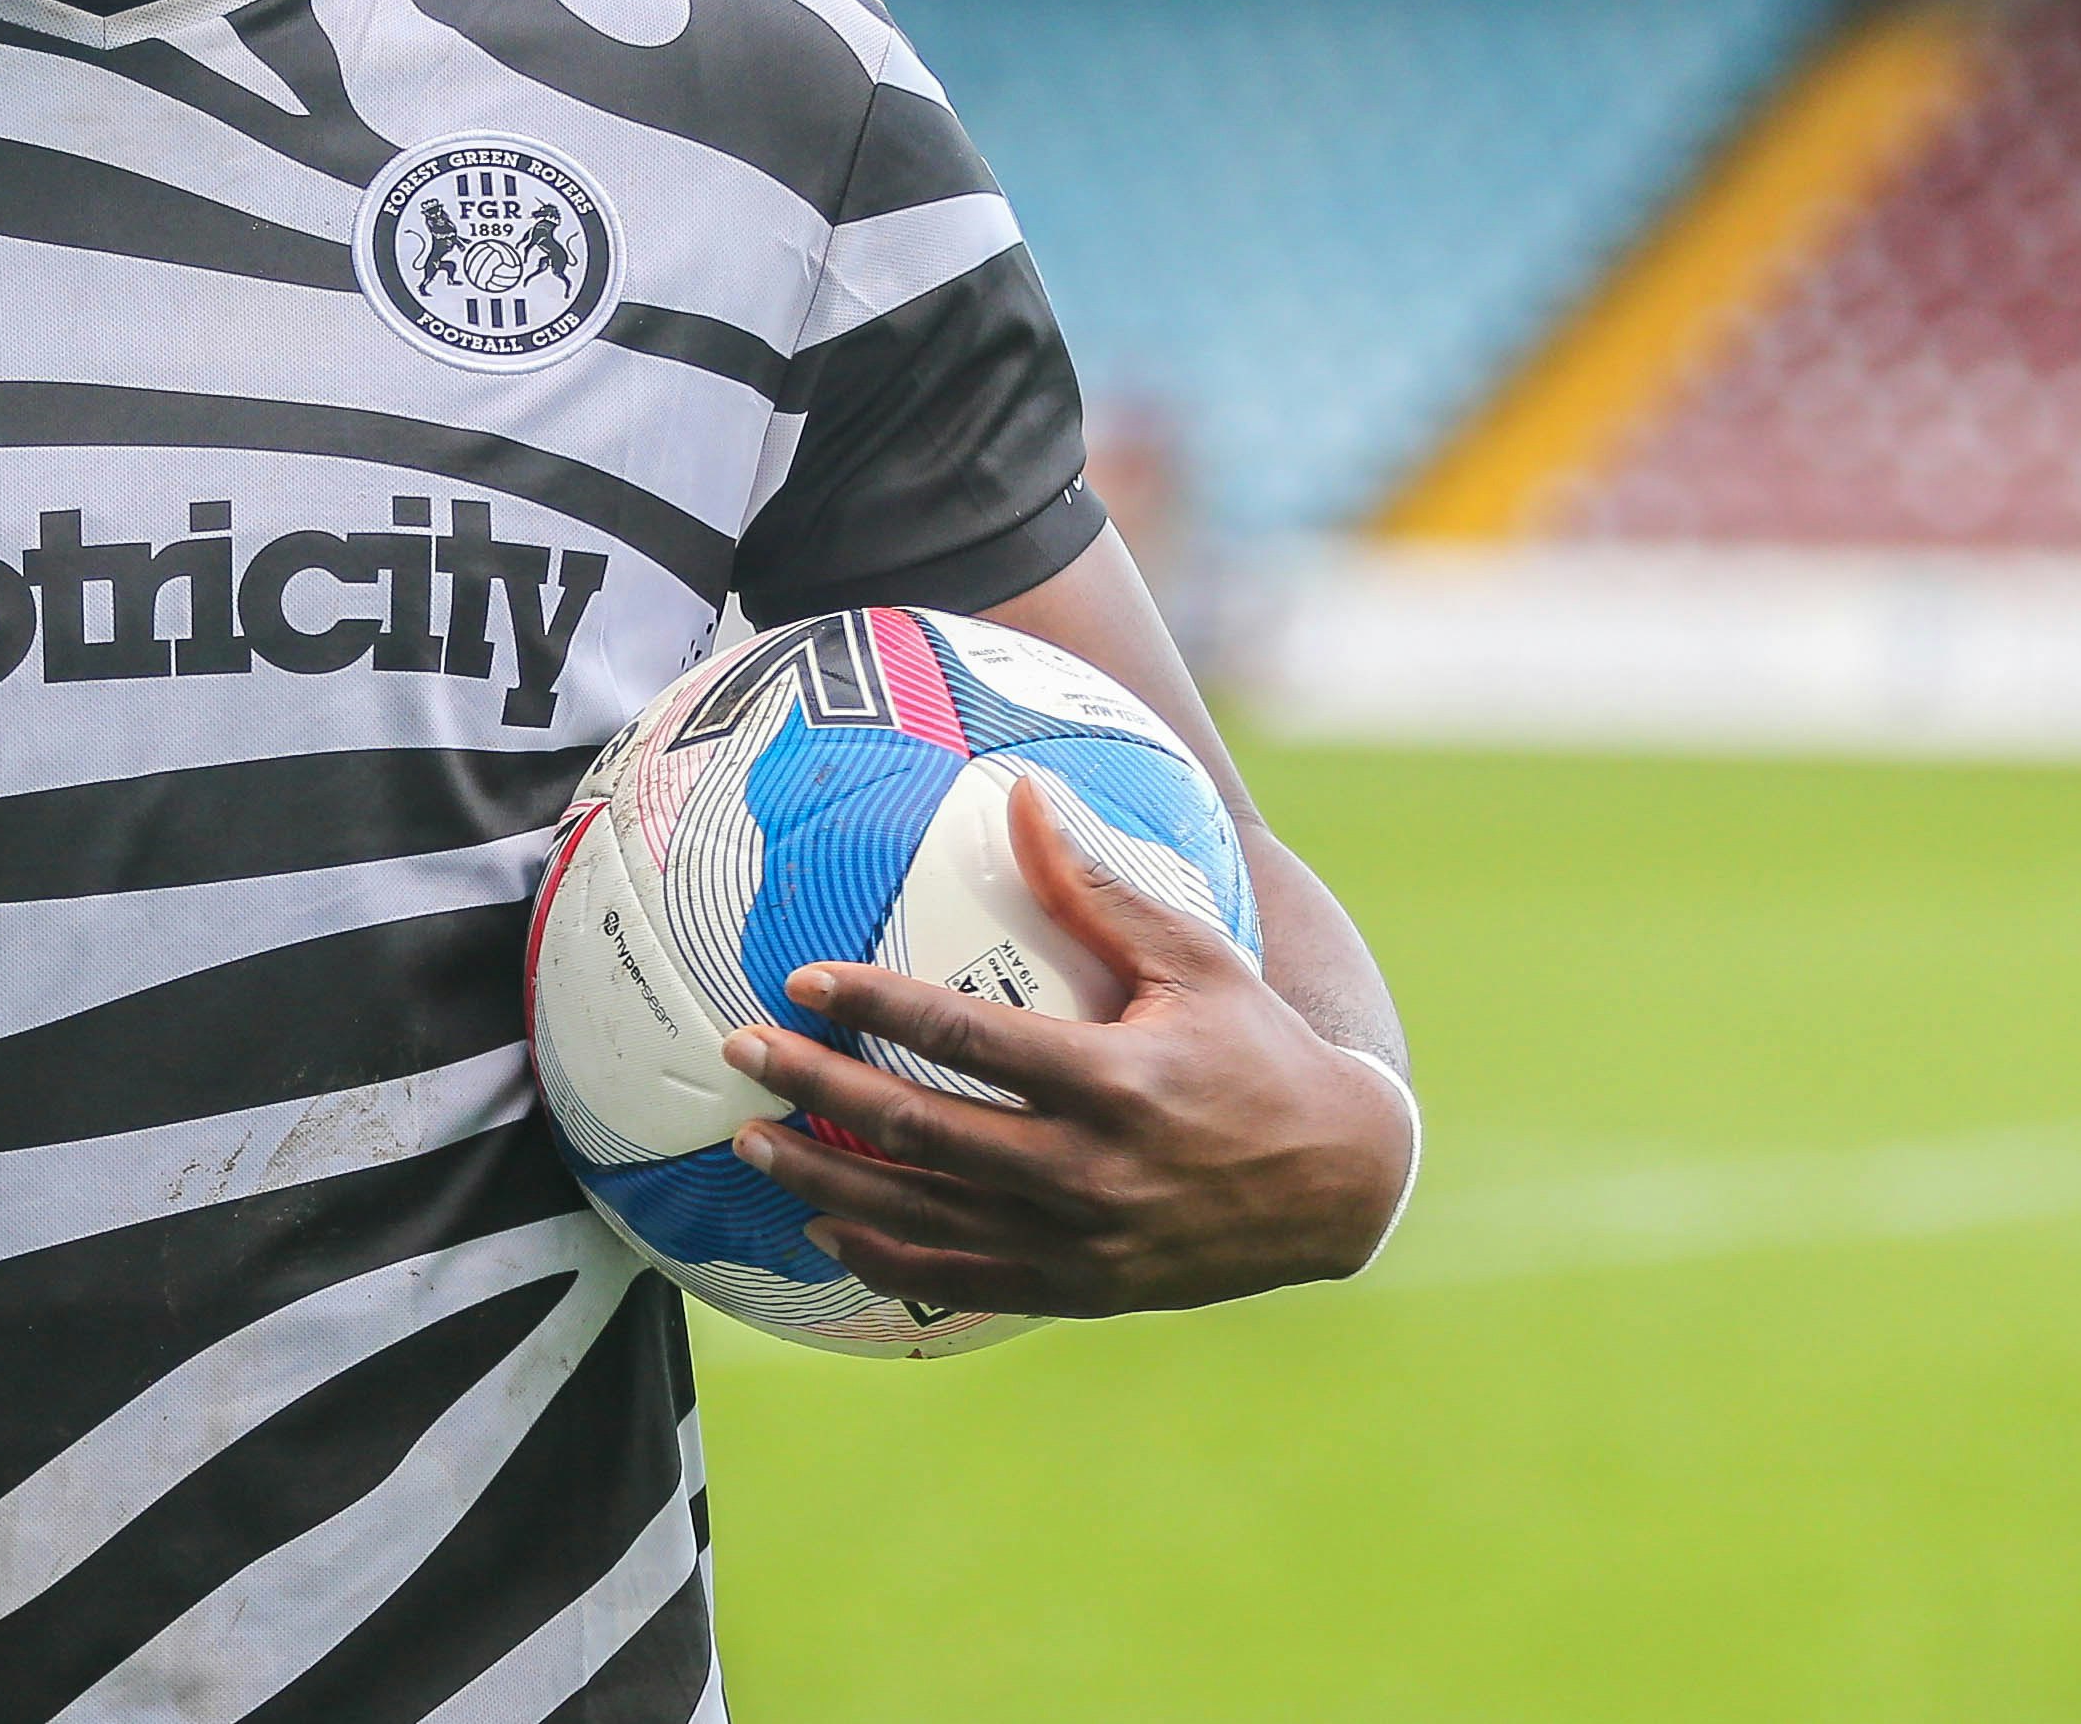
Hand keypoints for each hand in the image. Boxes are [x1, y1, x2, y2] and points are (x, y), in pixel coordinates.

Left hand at [720, 777, 1412, 1316]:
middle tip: (740, 1052)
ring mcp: (1081, 1242)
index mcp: (1114, 1080)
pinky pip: (962, 1283)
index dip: (876, 1007)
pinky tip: (823, 1229)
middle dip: (817, 1087)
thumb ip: (1098, 886)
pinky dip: (887, 1260)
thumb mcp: (1198, 958)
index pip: (966, 1039)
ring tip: (750, 1143)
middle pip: (920, 1130)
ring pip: (923, 1215)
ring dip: (827, 1179)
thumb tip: (1026, 790)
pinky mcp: (1082, 1291)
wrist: (1340, 1185)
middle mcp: (1089, 1169)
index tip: (800, 977)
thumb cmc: (1258, 1050)